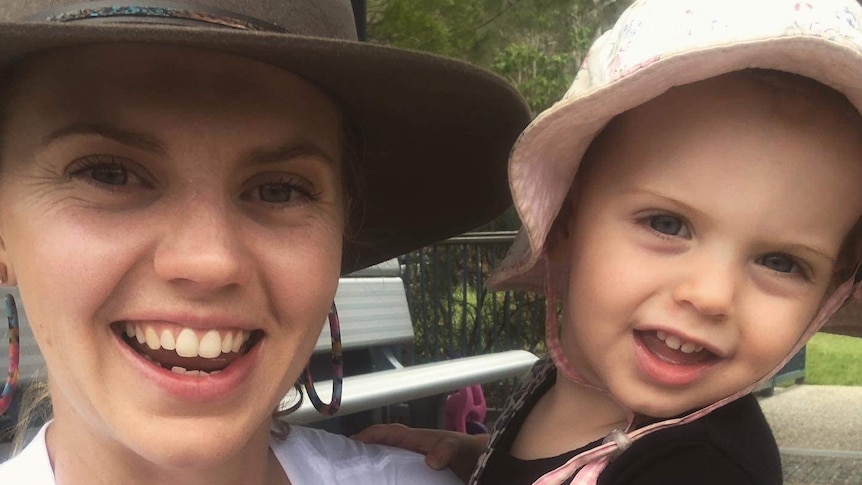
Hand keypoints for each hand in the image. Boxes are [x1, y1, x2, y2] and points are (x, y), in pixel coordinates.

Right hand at [352, 424, 488, 482]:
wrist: (480, 461)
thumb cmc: (467, 450)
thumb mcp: (458, 447)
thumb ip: (446, 449)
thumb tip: (430, 461)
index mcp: (415, 438)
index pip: (388, 432)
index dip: (370, 434)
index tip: (352, 442)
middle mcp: (410, 447)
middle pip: (381, 446)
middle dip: (362, 451)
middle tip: (344, 463)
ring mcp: (412, 461)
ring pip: (386, 460)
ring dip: (372, 465)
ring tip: (355, 476)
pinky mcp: (417, 473)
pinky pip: (397, 473)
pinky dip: (386, 477)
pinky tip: (379, 484)